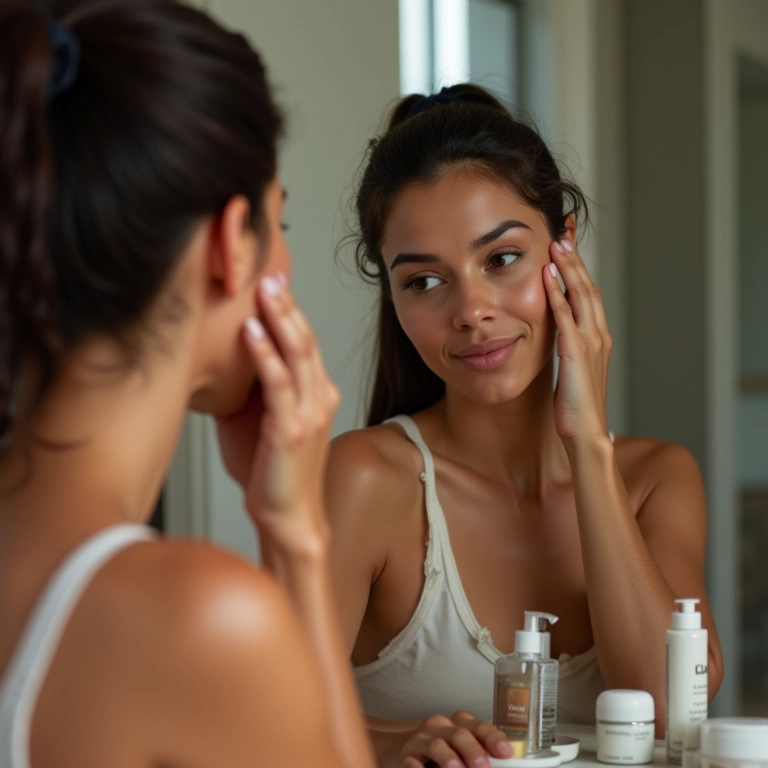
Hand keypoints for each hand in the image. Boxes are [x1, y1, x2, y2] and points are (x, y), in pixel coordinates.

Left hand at [215, 273, 339, 552]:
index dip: (288, 312)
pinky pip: (279, 382)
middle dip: (286, 305)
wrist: (288, 517)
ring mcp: (309, 411)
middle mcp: (319, 397)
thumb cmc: (271, 473)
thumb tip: (223, 362)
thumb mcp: (261, 422)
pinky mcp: (292, 427)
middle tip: (269, 275)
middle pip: (305, 339)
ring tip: (263, 291)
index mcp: (315, 394)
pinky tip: (251, 332)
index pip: (303, 343)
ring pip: (298, 353)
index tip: (268, 285)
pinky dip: (265, 353)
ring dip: (279, 318)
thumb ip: (252, 390)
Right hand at [386, 711, 510, 767]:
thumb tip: (503, 765)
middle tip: (483, 766)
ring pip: (437, 744)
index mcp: (459, 724)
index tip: (505, 752)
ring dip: (449, 758)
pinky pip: (413, 761)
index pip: (479, 726)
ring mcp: (422, 739)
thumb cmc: (441, 753)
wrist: (403, 751)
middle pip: (459, 733)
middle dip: (473, 750)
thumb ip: (479, 755)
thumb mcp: (460, 750)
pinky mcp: (406, 755)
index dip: (493, 738)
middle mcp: (441, 726)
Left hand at [543, 239, 611, 444]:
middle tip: (563, 236)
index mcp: (598, 338)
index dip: (580, 271)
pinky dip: (556, 295)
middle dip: (576, 261)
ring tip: (557, 246)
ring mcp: (590, 344)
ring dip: (568, 269)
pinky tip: (546, 278)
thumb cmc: (576, 406)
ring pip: (581, 296)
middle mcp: (599, 336)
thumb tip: (558, 336)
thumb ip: (570, 349)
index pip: (590, 295)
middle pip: (589, 288)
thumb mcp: (574, 371)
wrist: (586, 434)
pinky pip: (565, 318)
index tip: (568, 250)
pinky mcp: (576, 354)